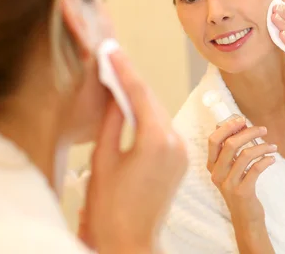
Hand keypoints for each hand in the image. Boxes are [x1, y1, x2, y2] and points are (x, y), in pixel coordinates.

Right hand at [82, 50, 187, 253]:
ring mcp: (182, 152)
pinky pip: (164, 129)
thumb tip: (115, 93)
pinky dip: (149, 116)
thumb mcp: (103, 158)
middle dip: (132, 79)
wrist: (130, 241)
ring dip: (140, 98)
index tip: (111, 49)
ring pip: (159, 113)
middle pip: (151, 100)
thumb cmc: (110, 207)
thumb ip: (112, 120)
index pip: (138, 93)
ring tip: (120, 78)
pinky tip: (134, 108)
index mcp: (156, 139)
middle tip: (114, 57)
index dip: (122, 68)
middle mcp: (176, 142)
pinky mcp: (181, 161)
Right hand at [207, 118, 276, 226]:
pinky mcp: (242, 192)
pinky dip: (266, 160)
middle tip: (263, 129)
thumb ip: (231, 150)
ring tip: (273, 146)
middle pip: (230, 144)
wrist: (245, 217)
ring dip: (262, 146)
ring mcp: (228, 183)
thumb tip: (240, 124)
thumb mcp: (230, 169)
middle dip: (249, 132)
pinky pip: (256, 169)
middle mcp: (217, 173)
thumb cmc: (240, 187)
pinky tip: (272, 159)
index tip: (242, 120)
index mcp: (212, 165)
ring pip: (245, 155)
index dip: (227, 127)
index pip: (213, 139)